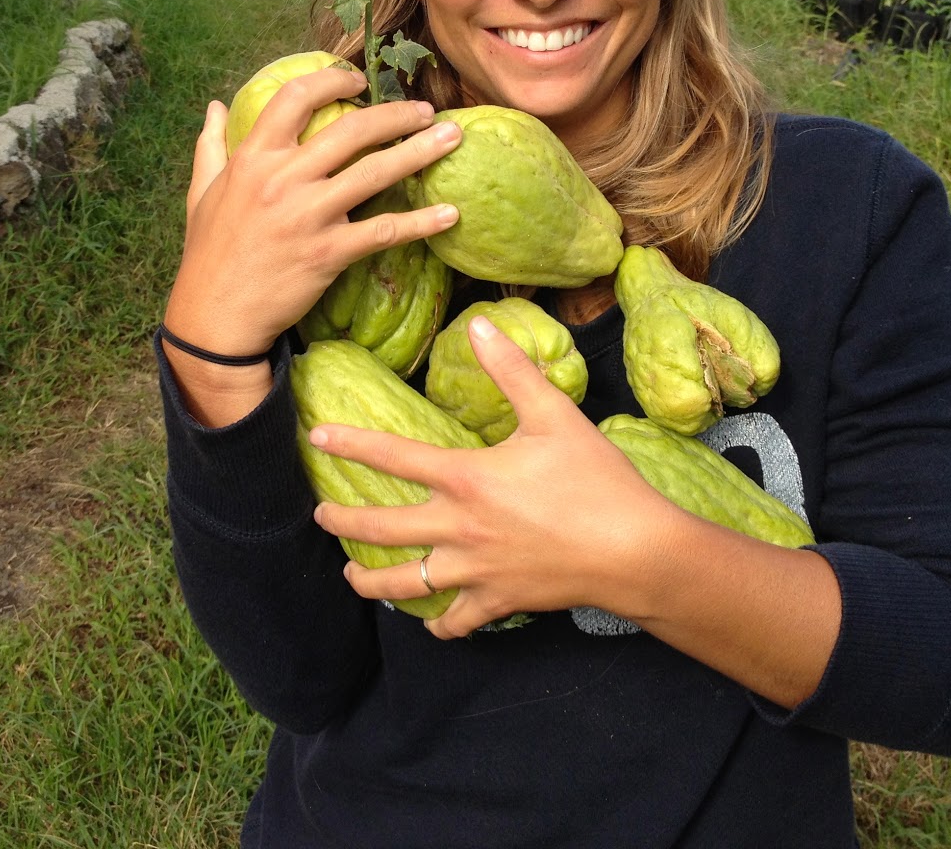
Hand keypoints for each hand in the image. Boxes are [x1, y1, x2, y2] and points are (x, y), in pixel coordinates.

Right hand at [165, 64, 461, 358]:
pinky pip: (384, 231)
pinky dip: (420, 221)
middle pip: (351, 130)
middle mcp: (283, 179)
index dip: (331, 81)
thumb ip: (210, 145)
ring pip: (376, 172)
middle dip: (396, 115)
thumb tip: (216, 107)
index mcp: (253, 158)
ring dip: (420, 152)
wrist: (216, 317)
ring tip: (452, 138)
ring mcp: (309, 215)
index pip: (296, 98)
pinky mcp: (329, 253)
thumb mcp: (200, 192)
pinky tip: (450, 214)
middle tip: (427, 110)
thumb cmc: (209, 253)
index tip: (359, 81)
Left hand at [311, 314, 676, 638]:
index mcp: (466, 478)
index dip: (351, 443)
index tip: (317, 437)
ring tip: (351, 578)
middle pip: (380, 528)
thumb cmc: (596, 480)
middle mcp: (458, 527)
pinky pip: (455, 622)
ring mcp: (474, 571)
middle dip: (342, 522)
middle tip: (319, 516)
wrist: (633, 550)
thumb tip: (478, 325)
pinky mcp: (497, 602)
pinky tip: (432, 622)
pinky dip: (439, 625)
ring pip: (405, 585)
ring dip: (370, 583)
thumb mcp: (554, 415)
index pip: (393, 457)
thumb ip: (511, 370)